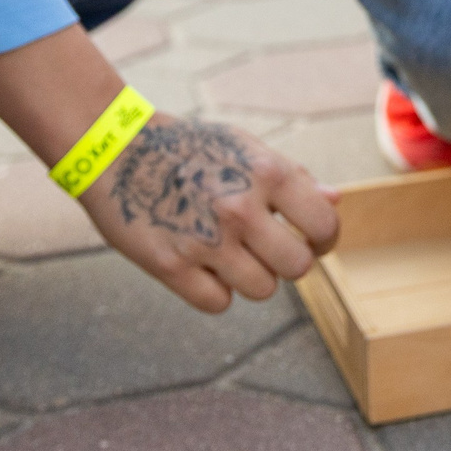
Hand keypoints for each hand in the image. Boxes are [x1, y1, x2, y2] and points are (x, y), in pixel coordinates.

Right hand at [77, 112, 341, 309]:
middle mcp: (241, 208)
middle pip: (297, 267)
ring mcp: (206, 241)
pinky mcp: (171, 266)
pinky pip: (218, 303)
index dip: (324, 239)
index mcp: (267, 172)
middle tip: (269, 250)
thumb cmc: (188, 148)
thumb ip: (293, 177)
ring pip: (262, 290)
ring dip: (252, 277)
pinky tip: (201, 265)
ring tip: (229, 253)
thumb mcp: (245, 147)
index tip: (313, 240)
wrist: (115, 149)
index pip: (324, 225)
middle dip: (288, 262)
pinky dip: (214, 290)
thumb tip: (335, 200)